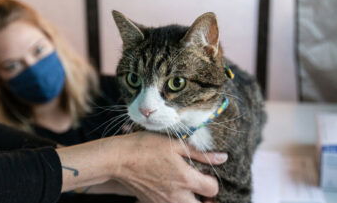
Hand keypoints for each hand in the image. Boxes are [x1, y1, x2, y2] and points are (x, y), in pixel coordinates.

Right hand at [112, 132, 227, 202]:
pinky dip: (175, 202)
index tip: (205, 173)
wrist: (118, 159)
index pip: (213, 189)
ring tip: (185, 188)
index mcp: (186, 179)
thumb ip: (201, 155)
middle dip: (205, 199)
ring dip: (190, 201)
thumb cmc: (145, 147)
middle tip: (199, 188)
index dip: (212, 181)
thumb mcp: (175, 145)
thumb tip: (222, 158)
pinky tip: (170, 190)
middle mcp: (177, 196)